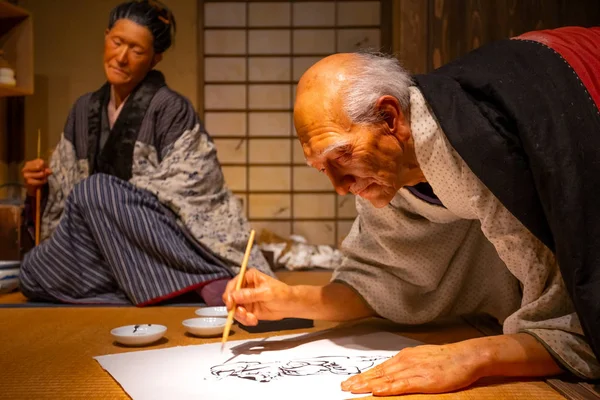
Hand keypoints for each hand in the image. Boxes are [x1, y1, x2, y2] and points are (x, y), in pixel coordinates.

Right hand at [22, 158, 51, 195]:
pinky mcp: (28, 182)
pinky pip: (39, 181)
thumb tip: (49, 171)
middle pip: (40, 167)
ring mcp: (26, 175)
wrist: (33, 188)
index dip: (45, 166)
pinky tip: (41, 182)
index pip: (41, 162)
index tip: (44, 170)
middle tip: (44, 175)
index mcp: (29, 164)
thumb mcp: (43, 170)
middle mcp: (25, 168)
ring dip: (44, 177)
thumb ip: (46, 169)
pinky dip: (42, 182)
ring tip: (43, 179)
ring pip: (41, 174)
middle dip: (44, 171)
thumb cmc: (38, 176)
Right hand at [223, 268, 295, 325]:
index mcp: (248, 277)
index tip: (230, 304)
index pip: (233, 284)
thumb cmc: (281, 293)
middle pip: (230, 298)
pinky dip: (245, 320)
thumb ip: (250, 294)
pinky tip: (254, 320)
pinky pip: (241, 317)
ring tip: (252, 319)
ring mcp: (245, 300)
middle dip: (234, 308)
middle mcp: (244, 288)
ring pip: (234, 309)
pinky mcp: (248, 310)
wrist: (290, 305)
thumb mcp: (266, 293)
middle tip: (242, 314)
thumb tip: (234, 296)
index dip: (229, 294)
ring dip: (241, 316)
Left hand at [341, 342, 482, 395]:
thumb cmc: (447, 359)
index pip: (379, 368)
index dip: (363, 376)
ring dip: (368, 385)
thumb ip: (406, 365)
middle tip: (344, 387)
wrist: (466, 356)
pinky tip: (377, 391)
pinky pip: (402, 385)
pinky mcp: (423, 380)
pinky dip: (388, 388)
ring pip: (385, 379)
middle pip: (378, 373)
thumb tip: (392, 372)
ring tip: (353, 389)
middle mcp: (405, 362)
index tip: (350, 381)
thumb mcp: (422, 359)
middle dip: (360, 380)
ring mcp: (413, 370)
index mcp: (404, 357)